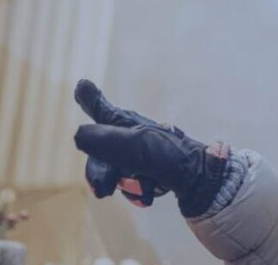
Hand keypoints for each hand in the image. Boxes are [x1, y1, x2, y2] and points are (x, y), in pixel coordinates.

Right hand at [73, 79, 229, 216]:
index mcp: (126, 123)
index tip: (81, 86)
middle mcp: (132, 136)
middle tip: (104, 190)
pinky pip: (133, 186)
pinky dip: (141, 191)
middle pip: (100, 155)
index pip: (102, 110)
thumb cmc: (169, 155)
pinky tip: (154, 191)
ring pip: (115, 174)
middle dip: (100, 174)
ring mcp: (141, 156)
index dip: (90, 100)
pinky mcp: (151, 172)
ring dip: (128, 184)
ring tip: (146, 185)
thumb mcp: (136, 145)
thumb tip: (77, 135)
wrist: (200, 179)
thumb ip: (105, 141)